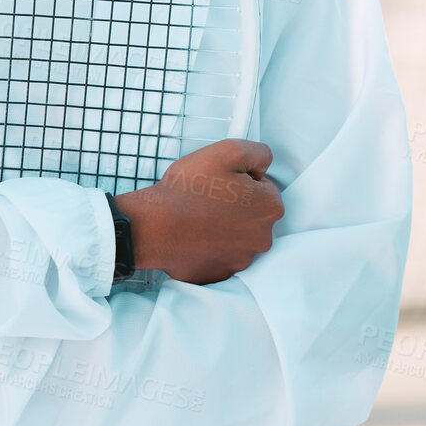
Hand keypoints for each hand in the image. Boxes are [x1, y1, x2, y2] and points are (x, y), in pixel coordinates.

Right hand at [113, 138, 283, 285]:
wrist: (154, 226)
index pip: (264, 187)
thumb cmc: (190, 188)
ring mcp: (241, 260)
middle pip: (254, 214)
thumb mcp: (228, 151)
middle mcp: (263, 239)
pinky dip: (210, 246)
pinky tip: (194, 235)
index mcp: (270, 208)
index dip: (242, 179)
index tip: (221, 181)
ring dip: (224, 226)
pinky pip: (220, 255)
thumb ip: (258, 153)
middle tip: (208, 197)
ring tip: (199, 216)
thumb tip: (262, 168)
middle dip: (237, 205)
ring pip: (238, 236)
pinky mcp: (220, 274)